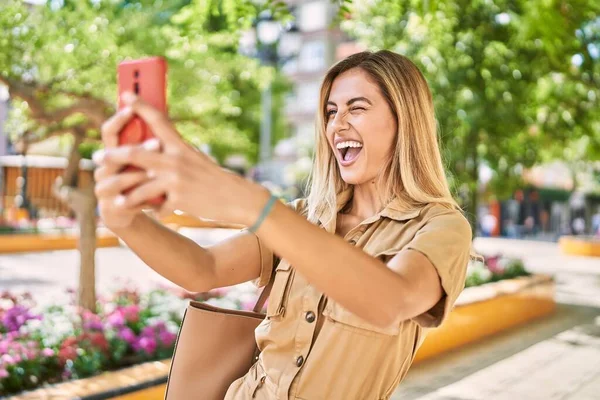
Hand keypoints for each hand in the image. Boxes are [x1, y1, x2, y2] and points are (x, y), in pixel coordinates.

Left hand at [93, 92, 267, 225]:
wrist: (237, 198)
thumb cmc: (215, 179)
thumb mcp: (196, 160)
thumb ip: (174, 155)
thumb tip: (152, 152)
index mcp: (181, 146)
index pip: (158, 120)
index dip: (140, 105)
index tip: (125, 94)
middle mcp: (176, 160)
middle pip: (135, 154)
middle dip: (113, 156)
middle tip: (98, 157)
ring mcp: (176, 180)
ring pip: (139, 186)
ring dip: (125, 195)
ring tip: (115, 199)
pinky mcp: (179, 200)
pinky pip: (157, 207)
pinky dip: (155, 212)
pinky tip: (155, 215)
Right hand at [93, 106, 158, 230]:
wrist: (131, 212)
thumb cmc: (140, 181)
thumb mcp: (145, 162)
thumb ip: (148, 144)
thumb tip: (162, 115)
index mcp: (112, 153)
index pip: (109, 132)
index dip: (118, 119)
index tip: (132, 108)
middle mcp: (103, 168)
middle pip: (115, 155)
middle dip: (138, 149)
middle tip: (157, 142)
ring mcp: (104, 188)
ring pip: (119, 179)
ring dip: (137, 175)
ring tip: (155, 173)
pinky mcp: (110, 208)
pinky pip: (125, 202)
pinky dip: (141, 200)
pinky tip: (155, 200)